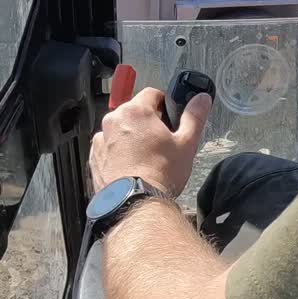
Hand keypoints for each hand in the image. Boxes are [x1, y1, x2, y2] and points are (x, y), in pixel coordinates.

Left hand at [89, 87, 211, 195]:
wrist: (135, 206)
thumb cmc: (160, 173)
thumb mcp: (185, 143)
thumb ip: (194, 116)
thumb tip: (201, 99)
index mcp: (135, 111)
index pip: (151, 93)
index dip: (163, 104)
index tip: (169, 119)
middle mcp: (113, 121)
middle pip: (134, 112)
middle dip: (147, 122)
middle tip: (160, 142)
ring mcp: (100, 141)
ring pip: (120, 130)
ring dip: (130, 137)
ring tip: (145, 158)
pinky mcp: (94, 160)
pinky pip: (108, 148)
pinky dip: (118, 153)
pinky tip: (131, 168)